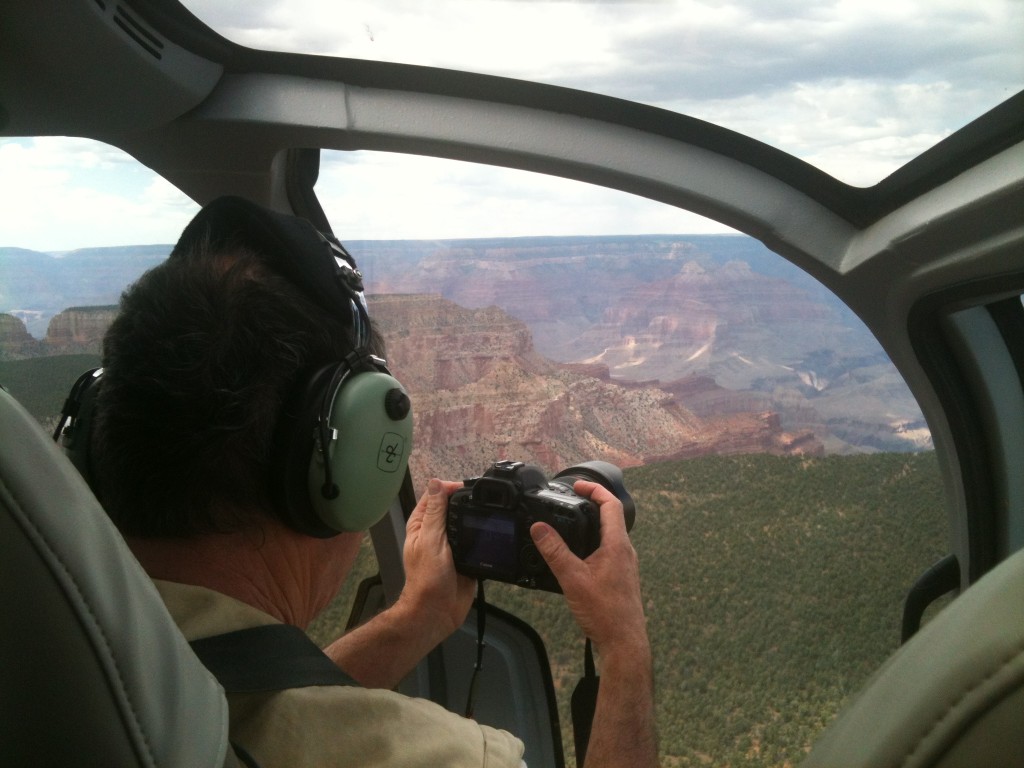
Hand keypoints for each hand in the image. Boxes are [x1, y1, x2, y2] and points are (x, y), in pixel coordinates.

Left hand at [324, 478, 475, 688]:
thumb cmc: (427, 578)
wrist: (437, 611)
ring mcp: (452, 546)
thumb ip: (435, 512)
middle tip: (485, 498)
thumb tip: (436, 482)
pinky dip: (485, 536)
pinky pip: (477, 543)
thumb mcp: (430, 539)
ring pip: (466, 524)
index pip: (435, 497)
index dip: (449, 488)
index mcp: (422, 525)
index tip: (467, 487)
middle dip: (466, 502)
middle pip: (453, 509)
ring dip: (477, 519)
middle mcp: (436, 533)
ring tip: (494, 511)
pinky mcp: (466, 558)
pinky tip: (497, 531)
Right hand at [529, 480, 647, 653]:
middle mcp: (625, 552)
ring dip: (593, 525)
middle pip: (612, 518)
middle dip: (592, 505)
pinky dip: (594, 543)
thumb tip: (539, 528)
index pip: (611, 505)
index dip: (594, 490)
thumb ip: (554, 552)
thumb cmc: (605, 613)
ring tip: (573, 524)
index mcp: (617, 545)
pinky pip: (609, 551)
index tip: (578, 485)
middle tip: (573, 500)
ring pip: (610, 535)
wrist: (624, 642)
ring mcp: (625, 565)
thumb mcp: (573, 579)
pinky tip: (579, 556)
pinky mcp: (621, 577)